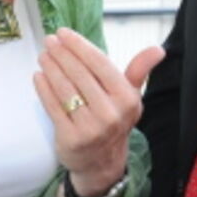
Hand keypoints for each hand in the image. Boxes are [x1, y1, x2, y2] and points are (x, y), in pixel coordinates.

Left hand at [33, 28, 164, 193]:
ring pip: (65, 89)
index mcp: (126, 99)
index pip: (100, 64)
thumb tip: (158, 49)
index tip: (64, 33)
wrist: (102, 163)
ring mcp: (90, 128)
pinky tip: (38, 76)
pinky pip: (53, 107)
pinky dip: (44, 89)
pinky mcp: (70, 139)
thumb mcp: (130, 97)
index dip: (80, 46)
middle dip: (62, 54)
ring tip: (43, 55)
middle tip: (49, 40)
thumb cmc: (114, 121)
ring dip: (51, 68)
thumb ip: (139, 71)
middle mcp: (110, 113)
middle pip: (80, 74)